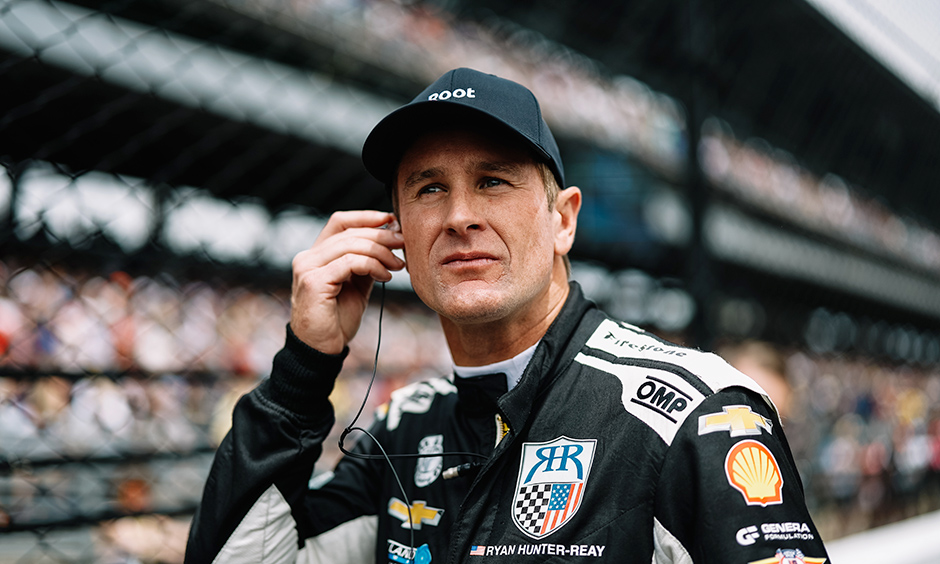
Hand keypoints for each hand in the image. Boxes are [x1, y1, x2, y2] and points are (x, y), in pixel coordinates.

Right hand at [289, 210, 404, 353]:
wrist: (322, 349)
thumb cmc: (337, 319)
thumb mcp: (356, 285)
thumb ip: (366, 263)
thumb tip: (390, 241)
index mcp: (316, 254)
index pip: (340, 222)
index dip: (366, 217)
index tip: (391, 220)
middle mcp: (307, 257)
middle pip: (350, 232)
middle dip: (381, 236)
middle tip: (403, 244)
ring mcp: (308, 268)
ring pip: (351, 245)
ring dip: (381, 253)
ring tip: (397, 265)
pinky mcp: (314, 282)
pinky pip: (350, 262)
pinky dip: (372, 266)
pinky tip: (385, 276)